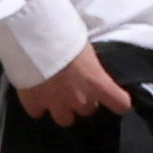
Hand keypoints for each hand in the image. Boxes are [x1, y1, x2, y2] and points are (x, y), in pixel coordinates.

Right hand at [16, 48, 138, 123]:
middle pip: (88, 109)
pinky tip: (34, 93)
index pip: (120, 103)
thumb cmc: (64, 34)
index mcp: (97, 83)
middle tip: (73, 85)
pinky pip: (38, 112)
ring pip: (65, 119)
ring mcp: (56, 105)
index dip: (118, 101)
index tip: (114, 97)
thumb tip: (87, 69)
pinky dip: (37, 105)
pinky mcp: (34, 104)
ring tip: (54, 95)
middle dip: (82, 100)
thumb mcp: (85, 48)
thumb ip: (89, 67)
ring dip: (62, 109)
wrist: (33, 36)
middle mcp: (80, 99)